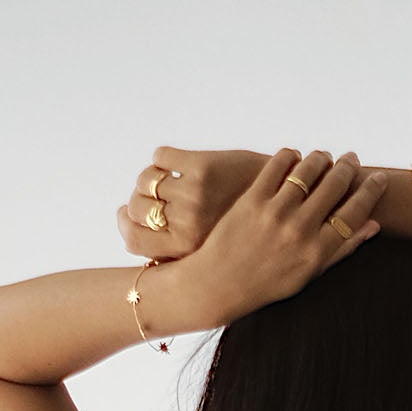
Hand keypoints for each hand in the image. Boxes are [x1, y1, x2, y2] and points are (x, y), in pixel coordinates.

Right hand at [117, 146, 262, 262]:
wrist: (286, 199)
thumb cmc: (247, 231)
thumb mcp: (210, 255)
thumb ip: (179, 254)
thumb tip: (143, 253)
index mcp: (187, 250)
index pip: (133, 240)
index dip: (125, 226)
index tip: (126, 215)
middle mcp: (187, 224)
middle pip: (136, 207)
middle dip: (137, 199)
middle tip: (149, 196)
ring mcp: (195, 194)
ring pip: (146, 180)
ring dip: (151, 177)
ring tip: (163, 179)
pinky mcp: (202, 166)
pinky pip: (160, 156)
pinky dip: (163, 157)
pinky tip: (176, 162)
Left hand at [187, 148, 388, 323]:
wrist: (219, 284)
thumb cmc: (267, 283)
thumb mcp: (309, 274)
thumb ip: (341, 249)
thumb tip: (373, 226)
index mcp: (317, 252)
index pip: (355, 213)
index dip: (372, 191)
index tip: (380, 178)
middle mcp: (299, 230)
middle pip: (335, 185)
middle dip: (349, 166)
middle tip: (352, 159)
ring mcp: (275, 213)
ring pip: (309, 169)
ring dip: (322, 157)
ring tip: (325, 157)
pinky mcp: (252, 199)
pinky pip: (278, 165)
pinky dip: (291, 156)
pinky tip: (294, 159)